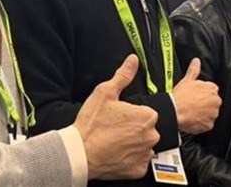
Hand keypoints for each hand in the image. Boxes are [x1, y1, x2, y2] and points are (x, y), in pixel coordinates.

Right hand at [75, 55, 159, 179]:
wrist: (79, 153)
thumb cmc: (91, 124)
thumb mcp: (105, 93)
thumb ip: (123, 76)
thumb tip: (133, 60)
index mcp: (147, 116)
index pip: (147, 113)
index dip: (133, 114)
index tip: (120, 117)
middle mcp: (151, 135)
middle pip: (147, 129)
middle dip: (135, 129)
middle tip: (116, 129)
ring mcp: (145, 154)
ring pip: (144, 146)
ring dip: (134, 144)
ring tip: (115, 141)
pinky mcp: (138, 170)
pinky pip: (139, 162)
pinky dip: (130, 160)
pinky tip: (117, 153)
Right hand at [171, 58, 221, 133]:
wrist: (175, 111)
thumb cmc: (180, 96)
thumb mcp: (187, 80)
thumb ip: (194, 70)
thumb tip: (196, 61)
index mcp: (212, 89)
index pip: (211, 91)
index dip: (203, 94)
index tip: (196, 96)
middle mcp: (215, 101)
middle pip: (212, 103)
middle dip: (205, 104)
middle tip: (193, 105)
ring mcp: (213, 113)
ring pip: (210, 114)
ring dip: (203, 114)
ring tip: (192, 112)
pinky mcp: (209, 125)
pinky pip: (207, 124)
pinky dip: (201, 123)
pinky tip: (193, 120)